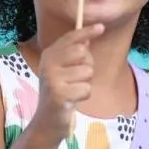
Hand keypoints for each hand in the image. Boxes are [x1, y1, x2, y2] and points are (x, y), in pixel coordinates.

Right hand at [32, 24, 103, 140]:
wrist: (47, 121)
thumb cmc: (60, 92)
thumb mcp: (63, 70)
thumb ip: (73, 54)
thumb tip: (88, 37)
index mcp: (49, 55)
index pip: (70, 38)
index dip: (86, 31)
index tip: (101, 27)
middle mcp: (48, 64)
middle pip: (82, 52)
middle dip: (87, 65)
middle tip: (77, 78)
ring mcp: (52, 79)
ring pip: (87, 72)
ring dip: (85, 83)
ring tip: (73, 90)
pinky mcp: (59, 94)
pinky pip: (86, 89)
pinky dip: (84, 96)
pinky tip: (72, 100)